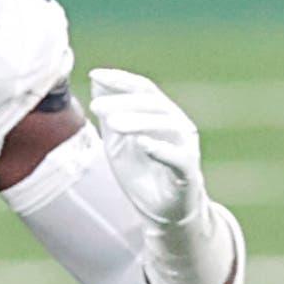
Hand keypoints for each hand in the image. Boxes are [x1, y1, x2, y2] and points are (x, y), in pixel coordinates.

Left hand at [88, 68, 204, 226]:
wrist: (162, 210)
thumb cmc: (141, 170)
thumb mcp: (117, 140)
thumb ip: (110, 112)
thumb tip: (97, 80)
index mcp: (161, 114)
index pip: (143, 89)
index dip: (121, 80)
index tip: (95, 73)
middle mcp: (177, 125)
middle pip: (154, 104)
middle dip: (124, 102)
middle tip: (96, 107)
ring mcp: (186, 147)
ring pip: (167, 125)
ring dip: (139, 122)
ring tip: (112, 123)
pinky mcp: (188, 172)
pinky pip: (179, 158)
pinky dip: (161, 149)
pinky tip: (142, 144)